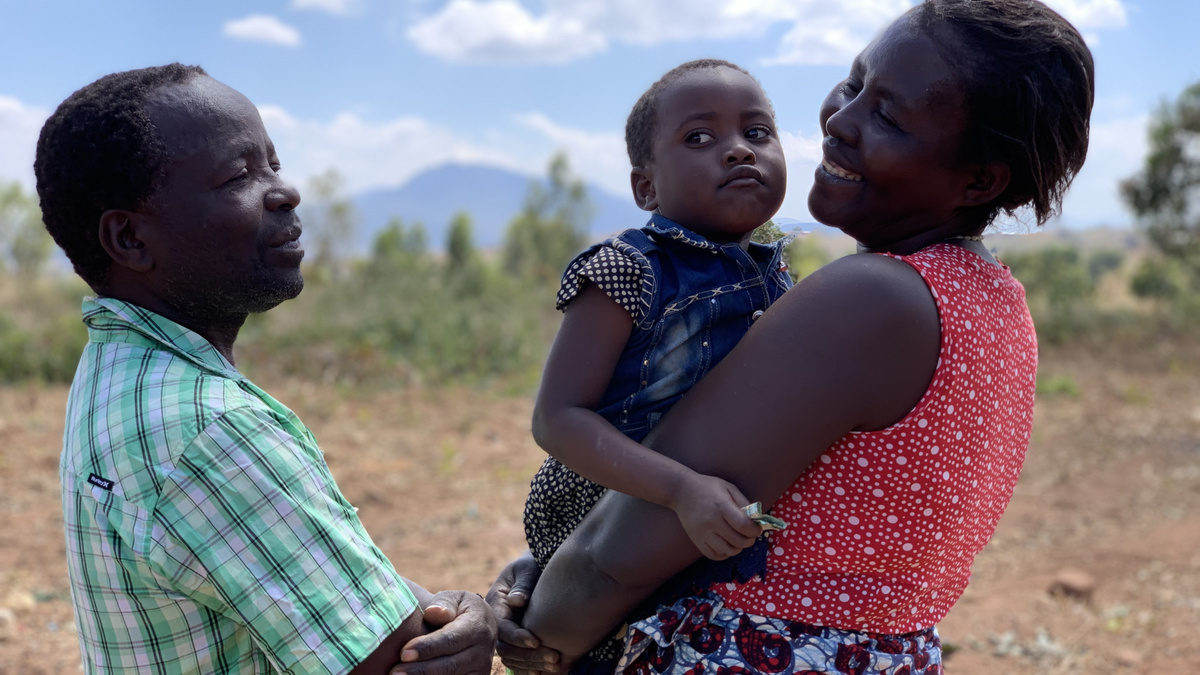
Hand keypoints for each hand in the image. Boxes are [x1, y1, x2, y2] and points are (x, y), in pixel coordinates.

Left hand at [390, 590, 496, 674]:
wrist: (484, 626)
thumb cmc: (461, 610)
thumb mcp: (457, 598)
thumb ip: (444, 603)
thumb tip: (432, 612)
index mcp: (477, 626)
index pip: (450, 640)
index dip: (427, 648)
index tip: (403, 653)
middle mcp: (483, 651)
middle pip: (449, 665)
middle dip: (420, 670)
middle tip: (395, 672)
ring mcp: (480, 669)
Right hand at [487, 552, 562, 673]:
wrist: (535, 570)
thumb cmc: (530, 566)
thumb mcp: (526, 568)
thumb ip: (522, 583)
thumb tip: (517, 600)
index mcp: (495, 604)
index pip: (502, 627)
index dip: (517, 637)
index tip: (537, 640)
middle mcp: (498, 622)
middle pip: (506, 648)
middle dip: (529, 656)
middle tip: (554, 657)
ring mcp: (506, 634)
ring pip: (513, 658)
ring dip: (533, 664)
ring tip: (556, 664)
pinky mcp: (517, 642)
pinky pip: (518, 661)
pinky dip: (530, 668)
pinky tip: (548, 671)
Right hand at [672, 472, 760, 559]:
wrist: (681, 491)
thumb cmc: (707, 487)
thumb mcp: (728, 488)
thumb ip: (744, 503)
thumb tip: (756, 519)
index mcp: (721, 506)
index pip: (744, 526)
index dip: (755, 530)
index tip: (757, 528)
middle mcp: (712, 522)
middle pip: (738, 541)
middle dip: (750, 540)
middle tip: (751, 535)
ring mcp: (703, 533)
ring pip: (727, 551)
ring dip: (738, 548)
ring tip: (738, 540)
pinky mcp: (696, 540)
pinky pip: (713, 555)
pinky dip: (724, 554)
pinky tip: (727, 545)